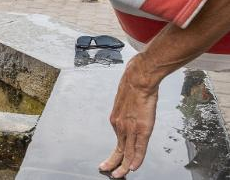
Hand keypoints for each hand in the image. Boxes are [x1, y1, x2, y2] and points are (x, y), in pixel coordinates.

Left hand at [99, 55, 159, 177]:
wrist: (138, 78)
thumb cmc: (133, 85)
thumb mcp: (125, 101)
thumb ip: (126, 111)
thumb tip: (129, 112)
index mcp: (116, 119)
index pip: (117, 141)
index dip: (115, 153)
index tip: (111, 161)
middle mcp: (120, 125)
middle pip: (118, 149)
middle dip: (113, 163)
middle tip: (108, 172)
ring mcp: (130, 128)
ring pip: (127, 152)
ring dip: (123, 166)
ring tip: (119, 175)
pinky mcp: (141, 128)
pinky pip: (138, 148)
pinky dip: (136, 159)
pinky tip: (133, 167)